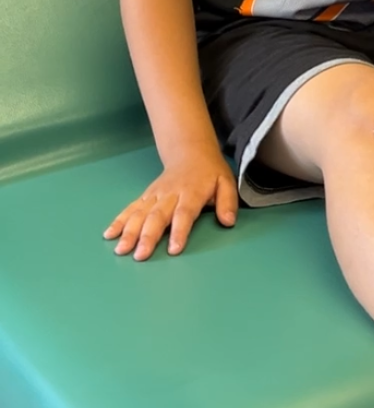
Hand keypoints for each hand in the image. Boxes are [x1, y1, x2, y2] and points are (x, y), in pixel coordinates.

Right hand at [104, 150, 237, 260]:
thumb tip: (228, 221)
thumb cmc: (210, 172)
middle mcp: (171, 194)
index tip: (174, 249)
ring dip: (129, 231)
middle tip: (140, 255)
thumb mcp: (226, 182)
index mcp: (192, 193)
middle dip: (148, 236)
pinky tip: (109, 234)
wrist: (190, 152)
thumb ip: (227, 202)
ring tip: (121, 249)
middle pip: (158, 216)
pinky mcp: (146, 196)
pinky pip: (131, 208)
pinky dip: (119, 221)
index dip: (179, 231)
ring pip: (141, 213)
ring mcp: (155, 195)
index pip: (184, 214)